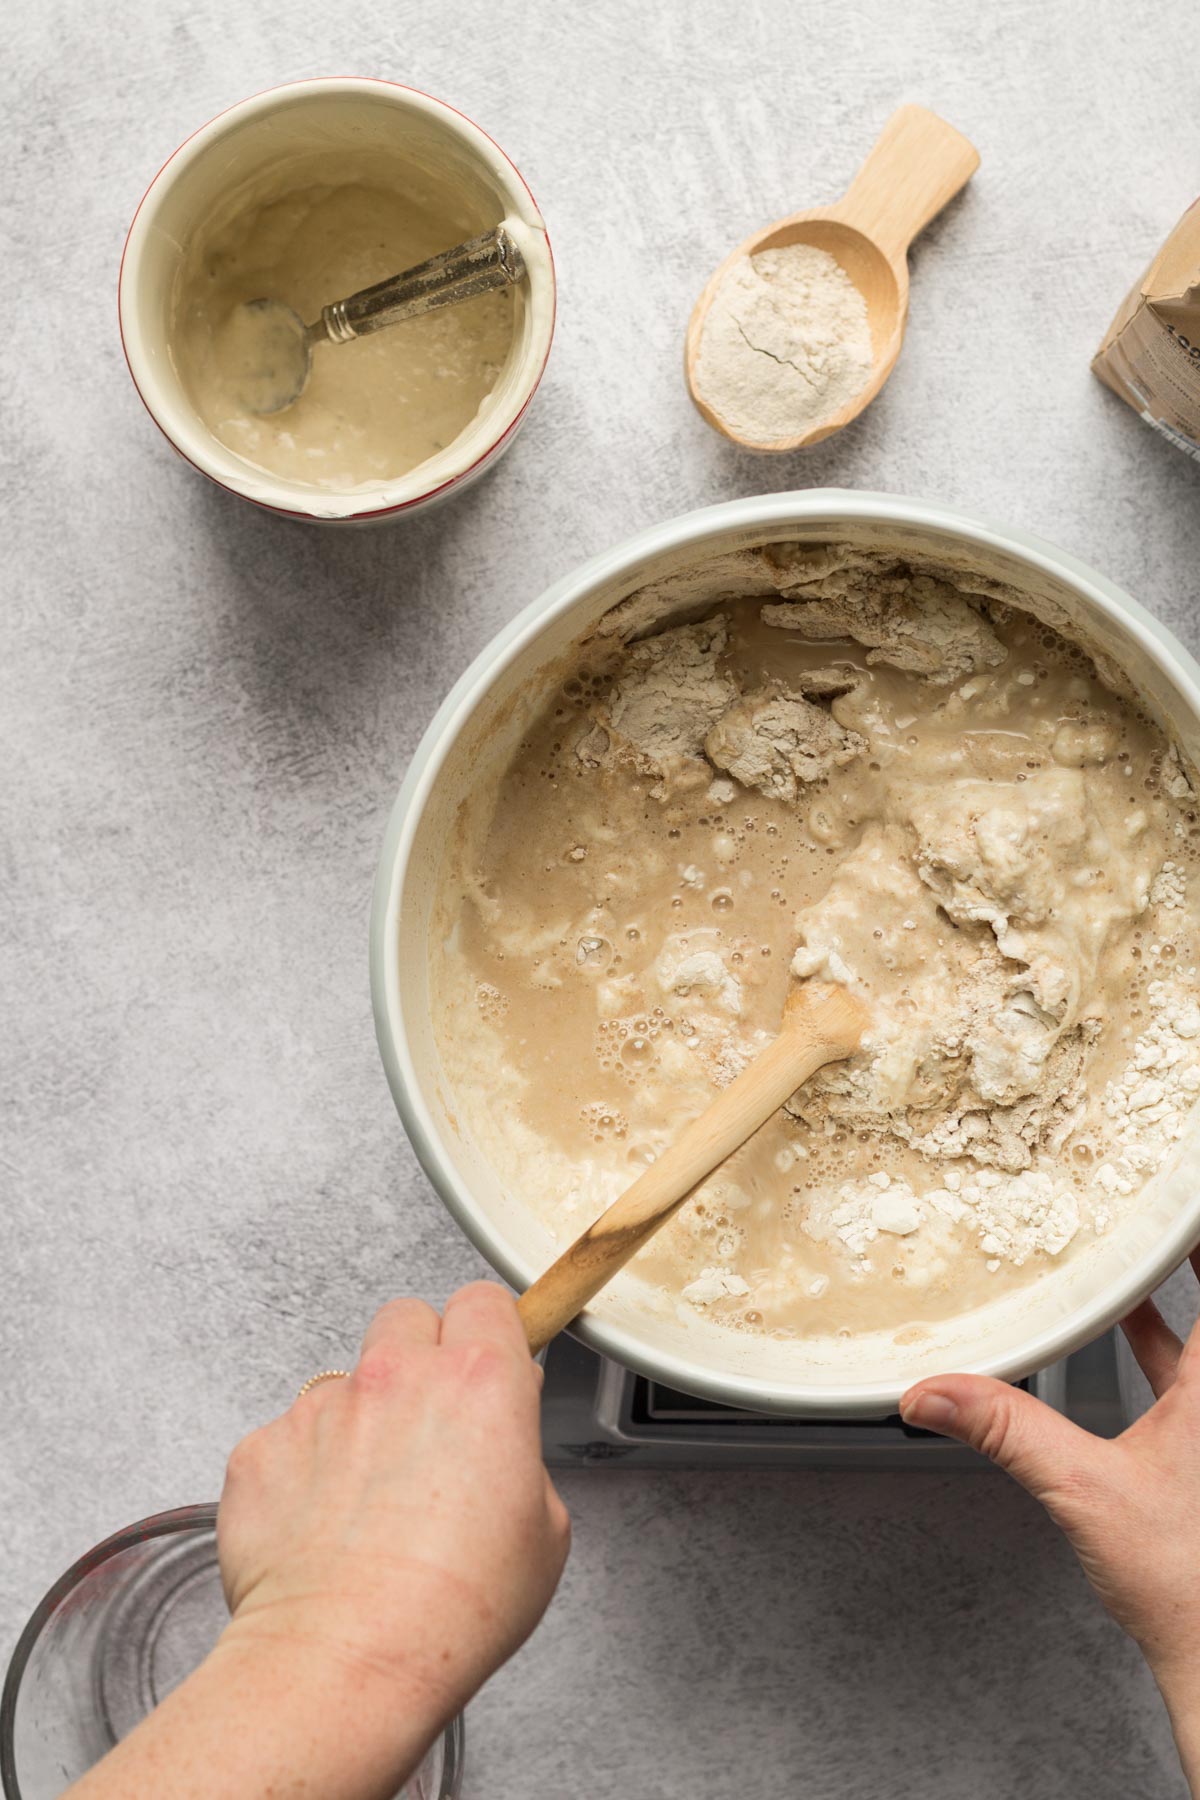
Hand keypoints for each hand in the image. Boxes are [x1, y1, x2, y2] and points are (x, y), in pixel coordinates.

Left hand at [216, 1282, 569, 1776]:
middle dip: (419, 1358)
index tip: (489, 1362)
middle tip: (427, 1425)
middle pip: (408, 1317)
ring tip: (367, 1502)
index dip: (489, 1333)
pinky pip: (286, 1438)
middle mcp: (397, 1376)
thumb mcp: (545, 1533)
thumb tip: (495, 1453)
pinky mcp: (262, 1447)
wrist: (347, 1659)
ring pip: (343, 1382)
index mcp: (479, 1382)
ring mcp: (321, 1407)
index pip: (486, 1301)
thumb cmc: (450, 1609)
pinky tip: (319, 1532)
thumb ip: (519, 1461)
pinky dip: (302, 1473)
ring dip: (358, 1421)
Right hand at [902, 1254, 1199, 1790]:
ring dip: (1178, 1301)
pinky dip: (1164, 1350)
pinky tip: (1131, 1340)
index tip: (1180, 1192)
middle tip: (1156, 1211)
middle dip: (1185, 1259)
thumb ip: (1004, 1430)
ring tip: (1142, 1255)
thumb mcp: (1082, 1488)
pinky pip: (1189, 1380)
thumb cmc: (1187, 1584)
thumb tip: (933, 1392)